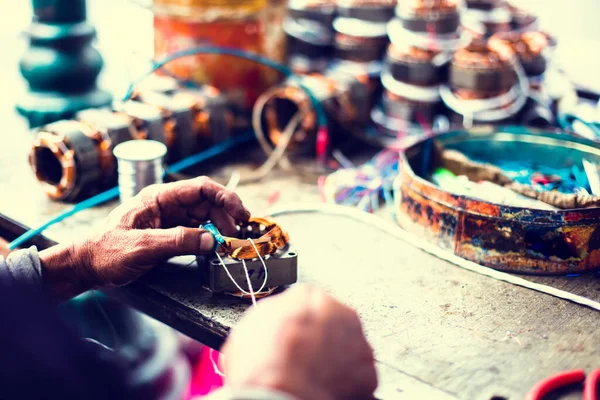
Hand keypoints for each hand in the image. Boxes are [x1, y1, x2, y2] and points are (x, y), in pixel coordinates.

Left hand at [39, 177, 249, 300]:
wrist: (87, 265)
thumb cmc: (107, 252)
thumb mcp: (143, 247)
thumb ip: (178, 241)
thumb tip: (212, 241)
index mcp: (159, 197)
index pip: (201, 188)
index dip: (225, 197)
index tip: (241, 213)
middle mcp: (166, 203)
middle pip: (206, 201)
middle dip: (226, 215)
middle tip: (238, 235)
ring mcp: (168, 217)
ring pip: (204, 216)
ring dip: (220, 226)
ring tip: (230, 242)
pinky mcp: (168, 232)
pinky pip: (195, 229)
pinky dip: (209, 236)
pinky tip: (216, 246)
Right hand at [221, 285, 377, 399]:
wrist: (280, 396)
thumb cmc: (264, 364)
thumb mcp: (253, 324)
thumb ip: (275, 315)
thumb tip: (276, 322)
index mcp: (310, 296)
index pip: (308, 302)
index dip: (300, 323)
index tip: (295, 336)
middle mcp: (339, 312)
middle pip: (333, 322)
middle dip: (322, 338)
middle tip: (305, 357)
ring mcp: (357, 341)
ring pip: (348, 347)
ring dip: (336, 359)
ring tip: (314, 375)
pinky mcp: (368, 371)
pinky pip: (358, 375)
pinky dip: (346, 382)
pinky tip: (326, 387)